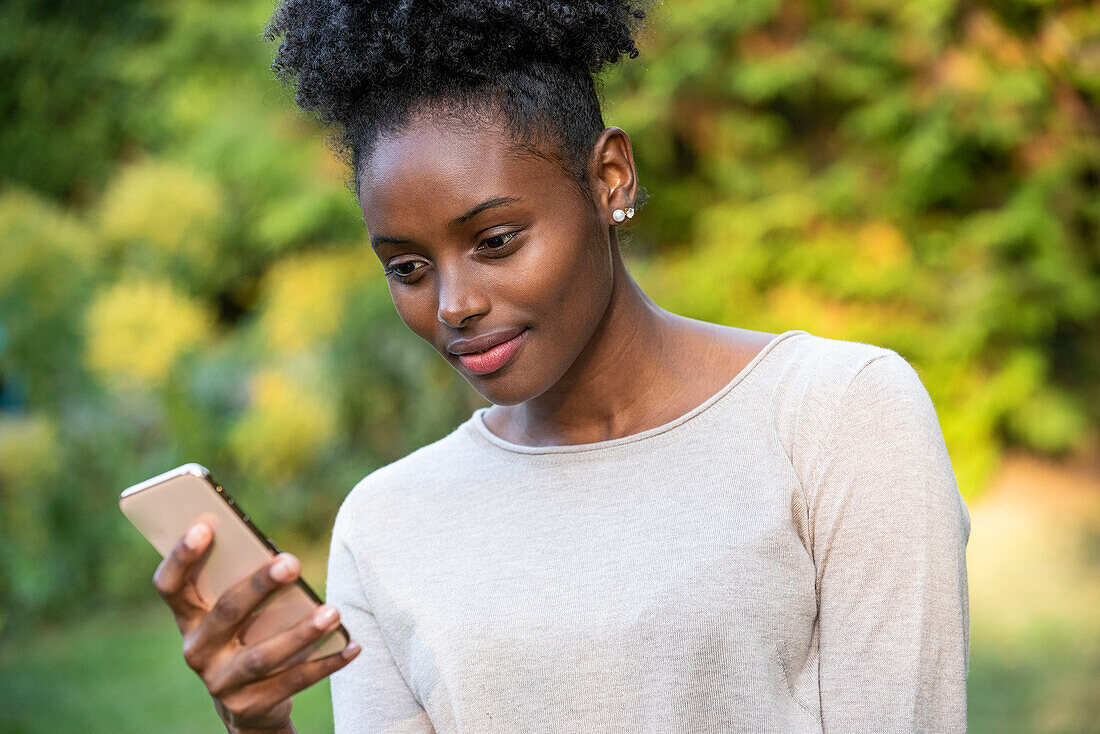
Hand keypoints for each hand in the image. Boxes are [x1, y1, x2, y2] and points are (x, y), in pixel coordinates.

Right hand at [153, 522, 361, 731]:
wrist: (249, 705)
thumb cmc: (248, 636)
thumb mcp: (239, 613)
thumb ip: (246, 585)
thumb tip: (281, 558)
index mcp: (189, 618)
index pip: (171, 585)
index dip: (182, 556)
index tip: (205, 525)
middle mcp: (197, 651)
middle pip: (226, 612)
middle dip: (259, 586)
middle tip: (292, 562)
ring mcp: (220, 683)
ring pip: (262, 656)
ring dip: (301, 632)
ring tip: (334, 612)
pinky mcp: (249, 706)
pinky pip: (293, 682)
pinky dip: (326, 663)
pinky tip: (352, 645)